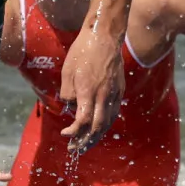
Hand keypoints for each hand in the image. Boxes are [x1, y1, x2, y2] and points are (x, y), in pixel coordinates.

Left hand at [59, 27, 124, 155]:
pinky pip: (113, 113)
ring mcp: (114, 93)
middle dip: (86, 141)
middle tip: (75, 149)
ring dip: (97, 136)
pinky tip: (98, 129)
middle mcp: (103, 95)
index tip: (65, 134)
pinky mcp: (119, 91)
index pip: (83, 120)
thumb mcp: (67, 71)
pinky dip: (105, 125)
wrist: (104, 36)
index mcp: (88, 91)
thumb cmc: (82, 52)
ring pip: (108, 122)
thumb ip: (67, 93)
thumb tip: (69, 107)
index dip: (74, 132)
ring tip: (86, 144)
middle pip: (98, 127)